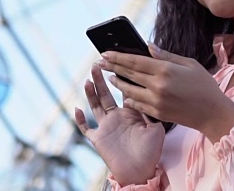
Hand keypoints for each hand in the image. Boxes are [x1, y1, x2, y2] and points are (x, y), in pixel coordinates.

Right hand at [75, 63, 164, 186]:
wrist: (141, 171)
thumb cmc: (151, 152)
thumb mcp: (155, 128)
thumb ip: (149, 111)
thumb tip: (146, 94)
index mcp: (131, 112)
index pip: (124, 90)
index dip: (120, 78)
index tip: (118, 63)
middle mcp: (117, 117)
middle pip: (106, 94)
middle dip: (102, 79)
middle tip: (97, 64)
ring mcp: (106, 127)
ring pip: (95, 105)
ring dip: (91, 93)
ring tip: (88, 79)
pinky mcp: (98, 139)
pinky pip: (86, 128)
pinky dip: (80, 119)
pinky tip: (77, 109)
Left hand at [100, 42, 233, 142]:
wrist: (212, 113)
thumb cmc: (204, 86)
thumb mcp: (189, 64)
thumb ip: (167, 56)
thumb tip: (148, 47)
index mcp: (166, 70)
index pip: (135, 61)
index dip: (118, 56)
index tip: (106, 52)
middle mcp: (158, 86)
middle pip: (129, 74)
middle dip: (112, 67)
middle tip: (100, 62)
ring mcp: (156, 101)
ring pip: (129, 90)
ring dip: (117, 83)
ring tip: (109, 77)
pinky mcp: (157, 113)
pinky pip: (137, 105)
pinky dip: (129, 98)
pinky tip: (125, 94)